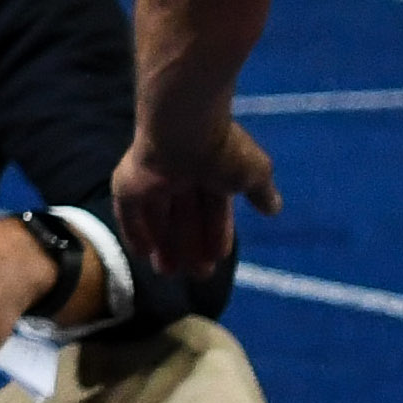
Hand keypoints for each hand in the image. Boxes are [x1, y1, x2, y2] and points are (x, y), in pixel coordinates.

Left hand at [113, 122, 280, 279]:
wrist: (184, 129)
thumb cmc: (222, 151)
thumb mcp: (253, 172)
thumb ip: (261, 191)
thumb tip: (274, 209)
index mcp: (210, 170)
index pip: (213, 208)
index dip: (217, 233)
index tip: (219, 256)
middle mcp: (181, 174)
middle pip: (184, 217)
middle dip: (191, 245)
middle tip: (198, 273)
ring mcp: (153, 178)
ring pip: (158, 218)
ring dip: (165, 245)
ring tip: (169, 273)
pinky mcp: (128, 183)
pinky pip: (129, 214)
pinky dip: (136, 233)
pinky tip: (143, 254)